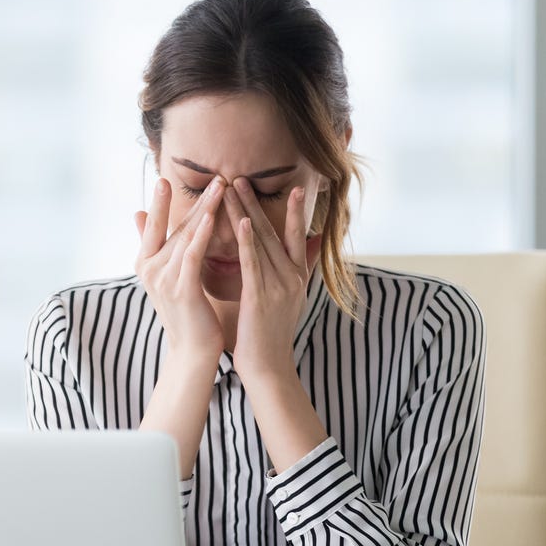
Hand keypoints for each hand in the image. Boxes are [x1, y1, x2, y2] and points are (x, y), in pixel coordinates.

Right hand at [134, 176, 226, 363]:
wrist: (192, 352)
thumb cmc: (186, 312)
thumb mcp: (166, 275)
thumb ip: (154, 245)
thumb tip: (136, 213)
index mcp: (145, 264)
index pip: (153, 225)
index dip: (159, 201)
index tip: (165, 177)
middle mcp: (150, 269)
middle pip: (171, 225)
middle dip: (192, 199)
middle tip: (210, 175)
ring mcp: (163, 279)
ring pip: (184, 236)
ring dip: (204, 209)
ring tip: (220, 187)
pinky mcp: (182, 289)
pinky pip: (192, 255)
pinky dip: (201, 235)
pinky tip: (211, 218)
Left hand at [222, 178, 320, 381]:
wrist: (269, 368)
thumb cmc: (270, 334)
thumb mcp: (291, 299)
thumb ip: (301, 270)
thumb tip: (314, 246)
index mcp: (298, 277)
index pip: (297, 236)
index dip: (295, 211)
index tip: (293, 187)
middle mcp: (292, 278)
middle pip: (274, 232)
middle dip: (256, 203)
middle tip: (240, 177)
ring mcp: (279, 287)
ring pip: (261, 242)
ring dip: (245, 212)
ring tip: (231, 188)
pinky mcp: (262, 298)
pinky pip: (254, 264)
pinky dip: (248, 241)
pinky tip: (241, 221)